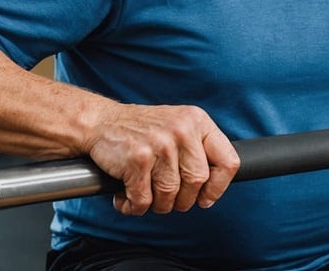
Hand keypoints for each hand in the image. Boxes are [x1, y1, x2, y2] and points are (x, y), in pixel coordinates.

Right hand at [85, 103, 239, 215]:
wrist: (100, 122)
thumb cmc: (140, 129)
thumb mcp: (178, 126)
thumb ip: (198, 149)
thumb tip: (213, 187)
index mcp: (197, 121)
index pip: (228, 161)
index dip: (218, 187)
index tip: (205, 197)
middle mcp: (182, 130)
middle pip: (198, 182)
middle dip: (182, 199)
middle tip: (167, 197)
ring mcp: (160, 144)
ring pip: (170, 195)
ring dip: (156, 204)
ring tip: (144, 193)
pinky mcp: (138, 159)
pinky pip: (144, 200)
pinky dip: (134, 206)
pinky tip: (126, 196)